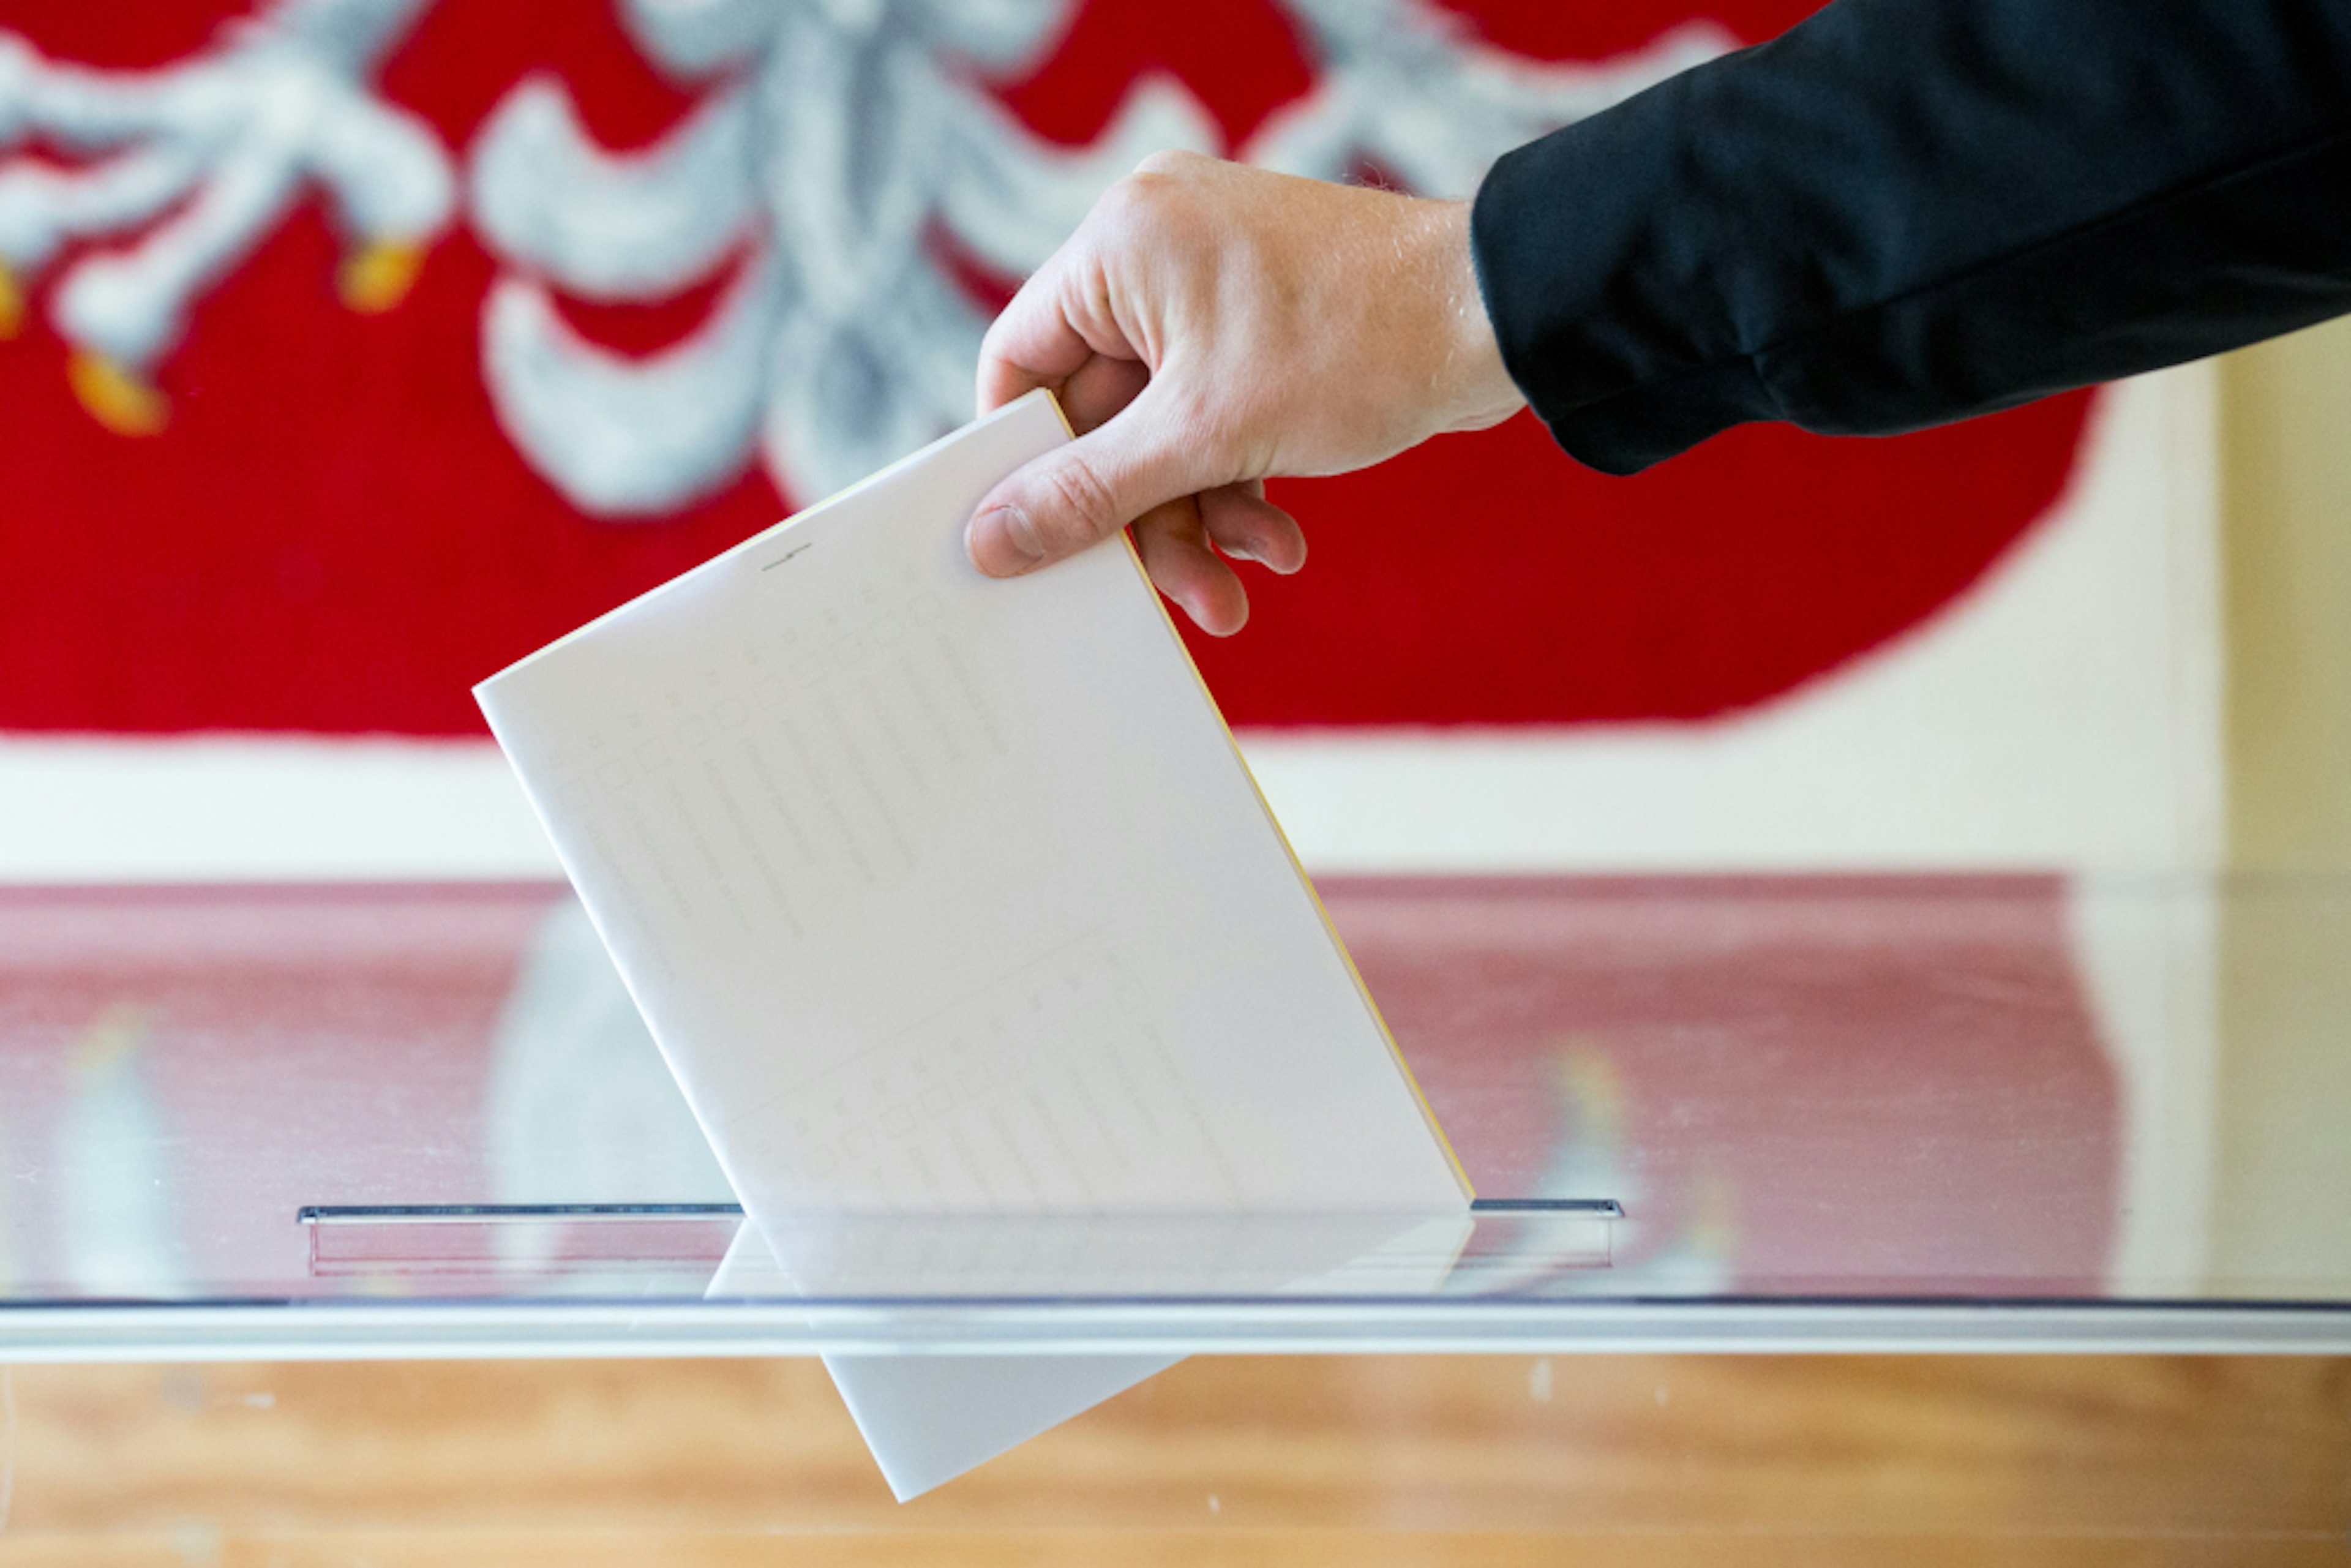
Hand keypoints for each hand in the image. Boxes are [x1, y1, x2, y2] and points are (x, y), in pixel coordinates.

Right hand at [965, 152, 1524, 634]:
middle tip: (1178, 594)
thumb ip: (1091, 494)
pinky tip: (1279, 540)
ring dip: (1200, 517)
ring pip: (1164, 431)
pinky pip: (1215, 416)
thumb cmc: (1355, 347)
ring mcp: (1213, 288)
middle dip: (1145, 517)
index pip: (1020, 364)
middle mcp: (1156, 252)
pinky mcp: (1262, 325)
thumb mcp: (1206, 438)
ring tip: (1244, 583)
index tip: (1029, 538)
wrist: (1501, 319)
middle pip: (1101, 417)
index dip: (1021, 461)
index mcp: (1118, 246)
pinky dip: (1240, 481)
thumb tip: (992, 542)